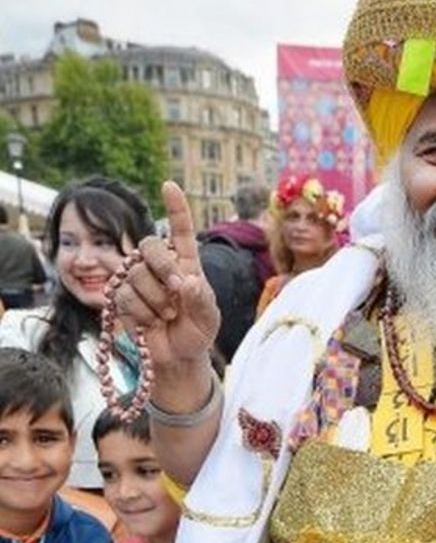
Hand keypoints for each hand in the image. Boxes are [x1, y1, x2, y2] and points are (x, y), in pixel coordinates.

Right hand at [114, 181, 219, 370]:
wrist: (176, 356)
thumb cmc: (196, 332)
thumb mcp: (208, 318)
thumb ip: (201, 300)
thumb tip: (187, 282)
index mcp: (186, 262)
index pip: (180, 231)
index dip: (176, 208)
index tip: (169, 185)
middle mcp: (159, 265)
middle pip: (150, 246)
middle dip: (164, 268)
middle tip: (177, 292)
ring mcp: (137, 278)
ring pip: (137, 275)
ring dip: (156, 302)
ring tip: (166, 315)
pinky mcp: (121, 295)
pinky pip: (126, 296)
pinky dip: (142, 314)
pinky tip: (151, 323)